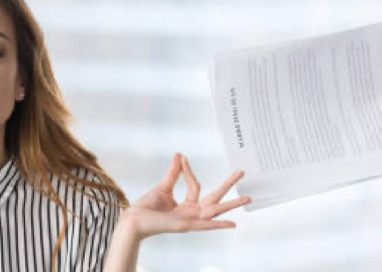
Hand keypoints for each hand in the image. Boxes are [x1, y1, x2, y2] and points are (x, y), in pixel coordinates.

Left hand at [119, 153, 250, 240]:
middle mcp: (191, 213)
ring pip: (215, 211)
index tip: (183, 159)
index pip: (195, 185)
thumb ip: (174, 173)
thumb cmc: (146, 208)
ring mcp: (190, 220)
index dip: (189, 171)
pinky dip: (219, 225)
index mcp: (186, 205)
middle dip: (228, 185)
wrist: (133, 220)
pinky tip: (233, 224)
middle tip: (242, 172)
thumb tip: (180, 155)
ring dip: (231, 205)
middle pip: (215, 198)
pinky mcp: (185, 225)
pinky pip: (205, 225)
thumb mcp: (163, 187)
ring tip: (248, 198)